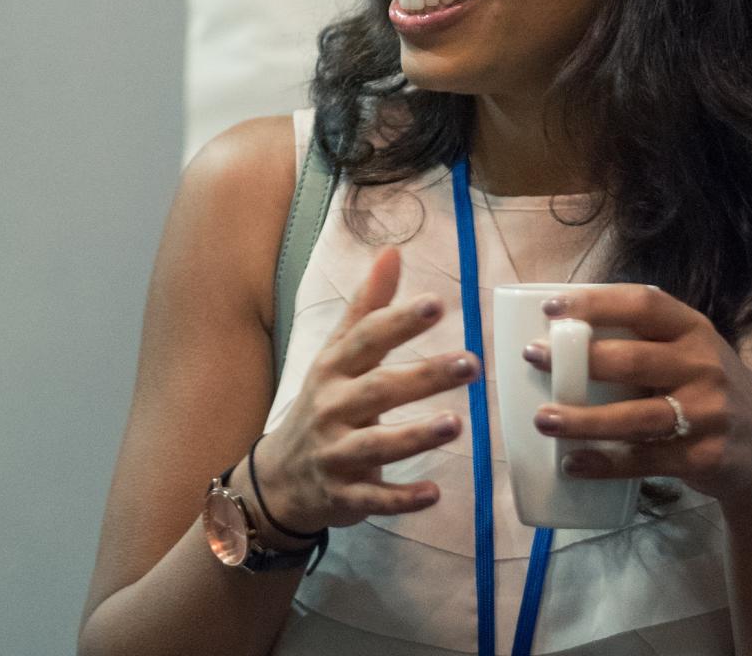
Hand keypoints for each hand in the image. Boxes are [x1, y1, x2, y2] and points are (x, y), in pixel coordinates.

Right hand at [251, 247, 479, 532]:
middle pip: (378, 389)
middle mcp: (332, 407)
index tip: (437, 304)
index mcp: (333, 368)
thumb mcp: (337, 353)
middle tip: (471, 362)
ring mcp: (336, 453)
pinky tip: (435, 494)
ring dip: (415, 436)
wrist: (281, 475)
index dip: (399, 321)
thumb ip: (367, 306)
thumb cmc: (323, 401)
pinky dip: (401, 498)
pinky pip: (373, 498)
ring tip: (456, 424)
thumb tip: (392, 252)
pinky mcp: (344, 495)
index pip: (366, 338)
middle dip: (423, 376)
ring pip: (376, 445)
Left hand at [523, 284, 751, 516]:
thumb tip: (558, 333)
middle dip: (578, 359)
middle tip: (533, 358)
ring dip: (584, 420)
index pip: (642, 304)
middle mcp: (703, 367)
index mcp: (693, 330)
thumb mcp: (689, 352)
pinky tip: (572, 463)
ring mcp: (707, 414)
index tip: (550, 308)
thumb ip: (641, 340)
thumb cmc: (705, 388)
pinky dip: (605, 463)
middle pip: (632, 360)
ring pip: (636, 417)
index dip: (594, 303)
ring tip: (543, 419)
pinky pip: (645, 461)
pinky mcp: (703, 457)